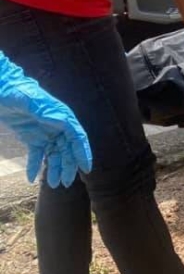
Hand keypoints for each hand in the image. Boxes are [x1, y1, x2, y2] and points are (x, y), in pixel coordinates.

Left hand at [0, 53, 92, 186]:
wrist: (1, 89)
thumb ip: (47, 111)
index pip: (77, 138)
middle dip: (68, 166)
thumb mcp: (32, 100)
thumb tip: (64, 122)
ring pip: (54, 154)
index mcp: (62, 117)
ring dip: (54, 169)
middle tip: (65, 183)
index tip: (86, 168)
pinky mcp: (32, 137)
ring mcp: (45, 132)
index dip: (83, 153)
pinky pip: (36, 154)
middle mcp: (57, 126)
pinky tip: (31, 178)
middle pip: (67, 149)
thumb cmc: (18, 91)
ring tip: (52, 184)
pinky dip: (35, 166)